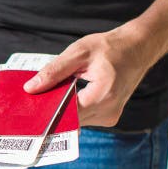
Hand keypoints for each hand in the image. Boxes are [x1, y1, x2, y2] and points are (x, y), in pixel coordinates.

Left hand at [23, 23, 162, 126]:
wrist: (139, 48)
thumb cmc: (111, 47)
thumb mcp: (79, 52)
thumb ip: (54, 72)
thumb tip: (30, 88)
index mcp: (103, 95)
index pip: (66, 113)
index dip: (45, 110)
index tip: (28, 108)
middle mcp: (108, 111)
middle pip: (69, 120)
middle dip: (51, 110)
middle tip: (33, 100)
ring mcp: (110, 117)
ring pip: (75, 121)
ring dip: (62, 109)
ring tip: (52, 94)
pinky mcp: (109, 117)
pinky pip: (83, 118)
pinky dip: (73, 109)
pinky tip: (66, 96)